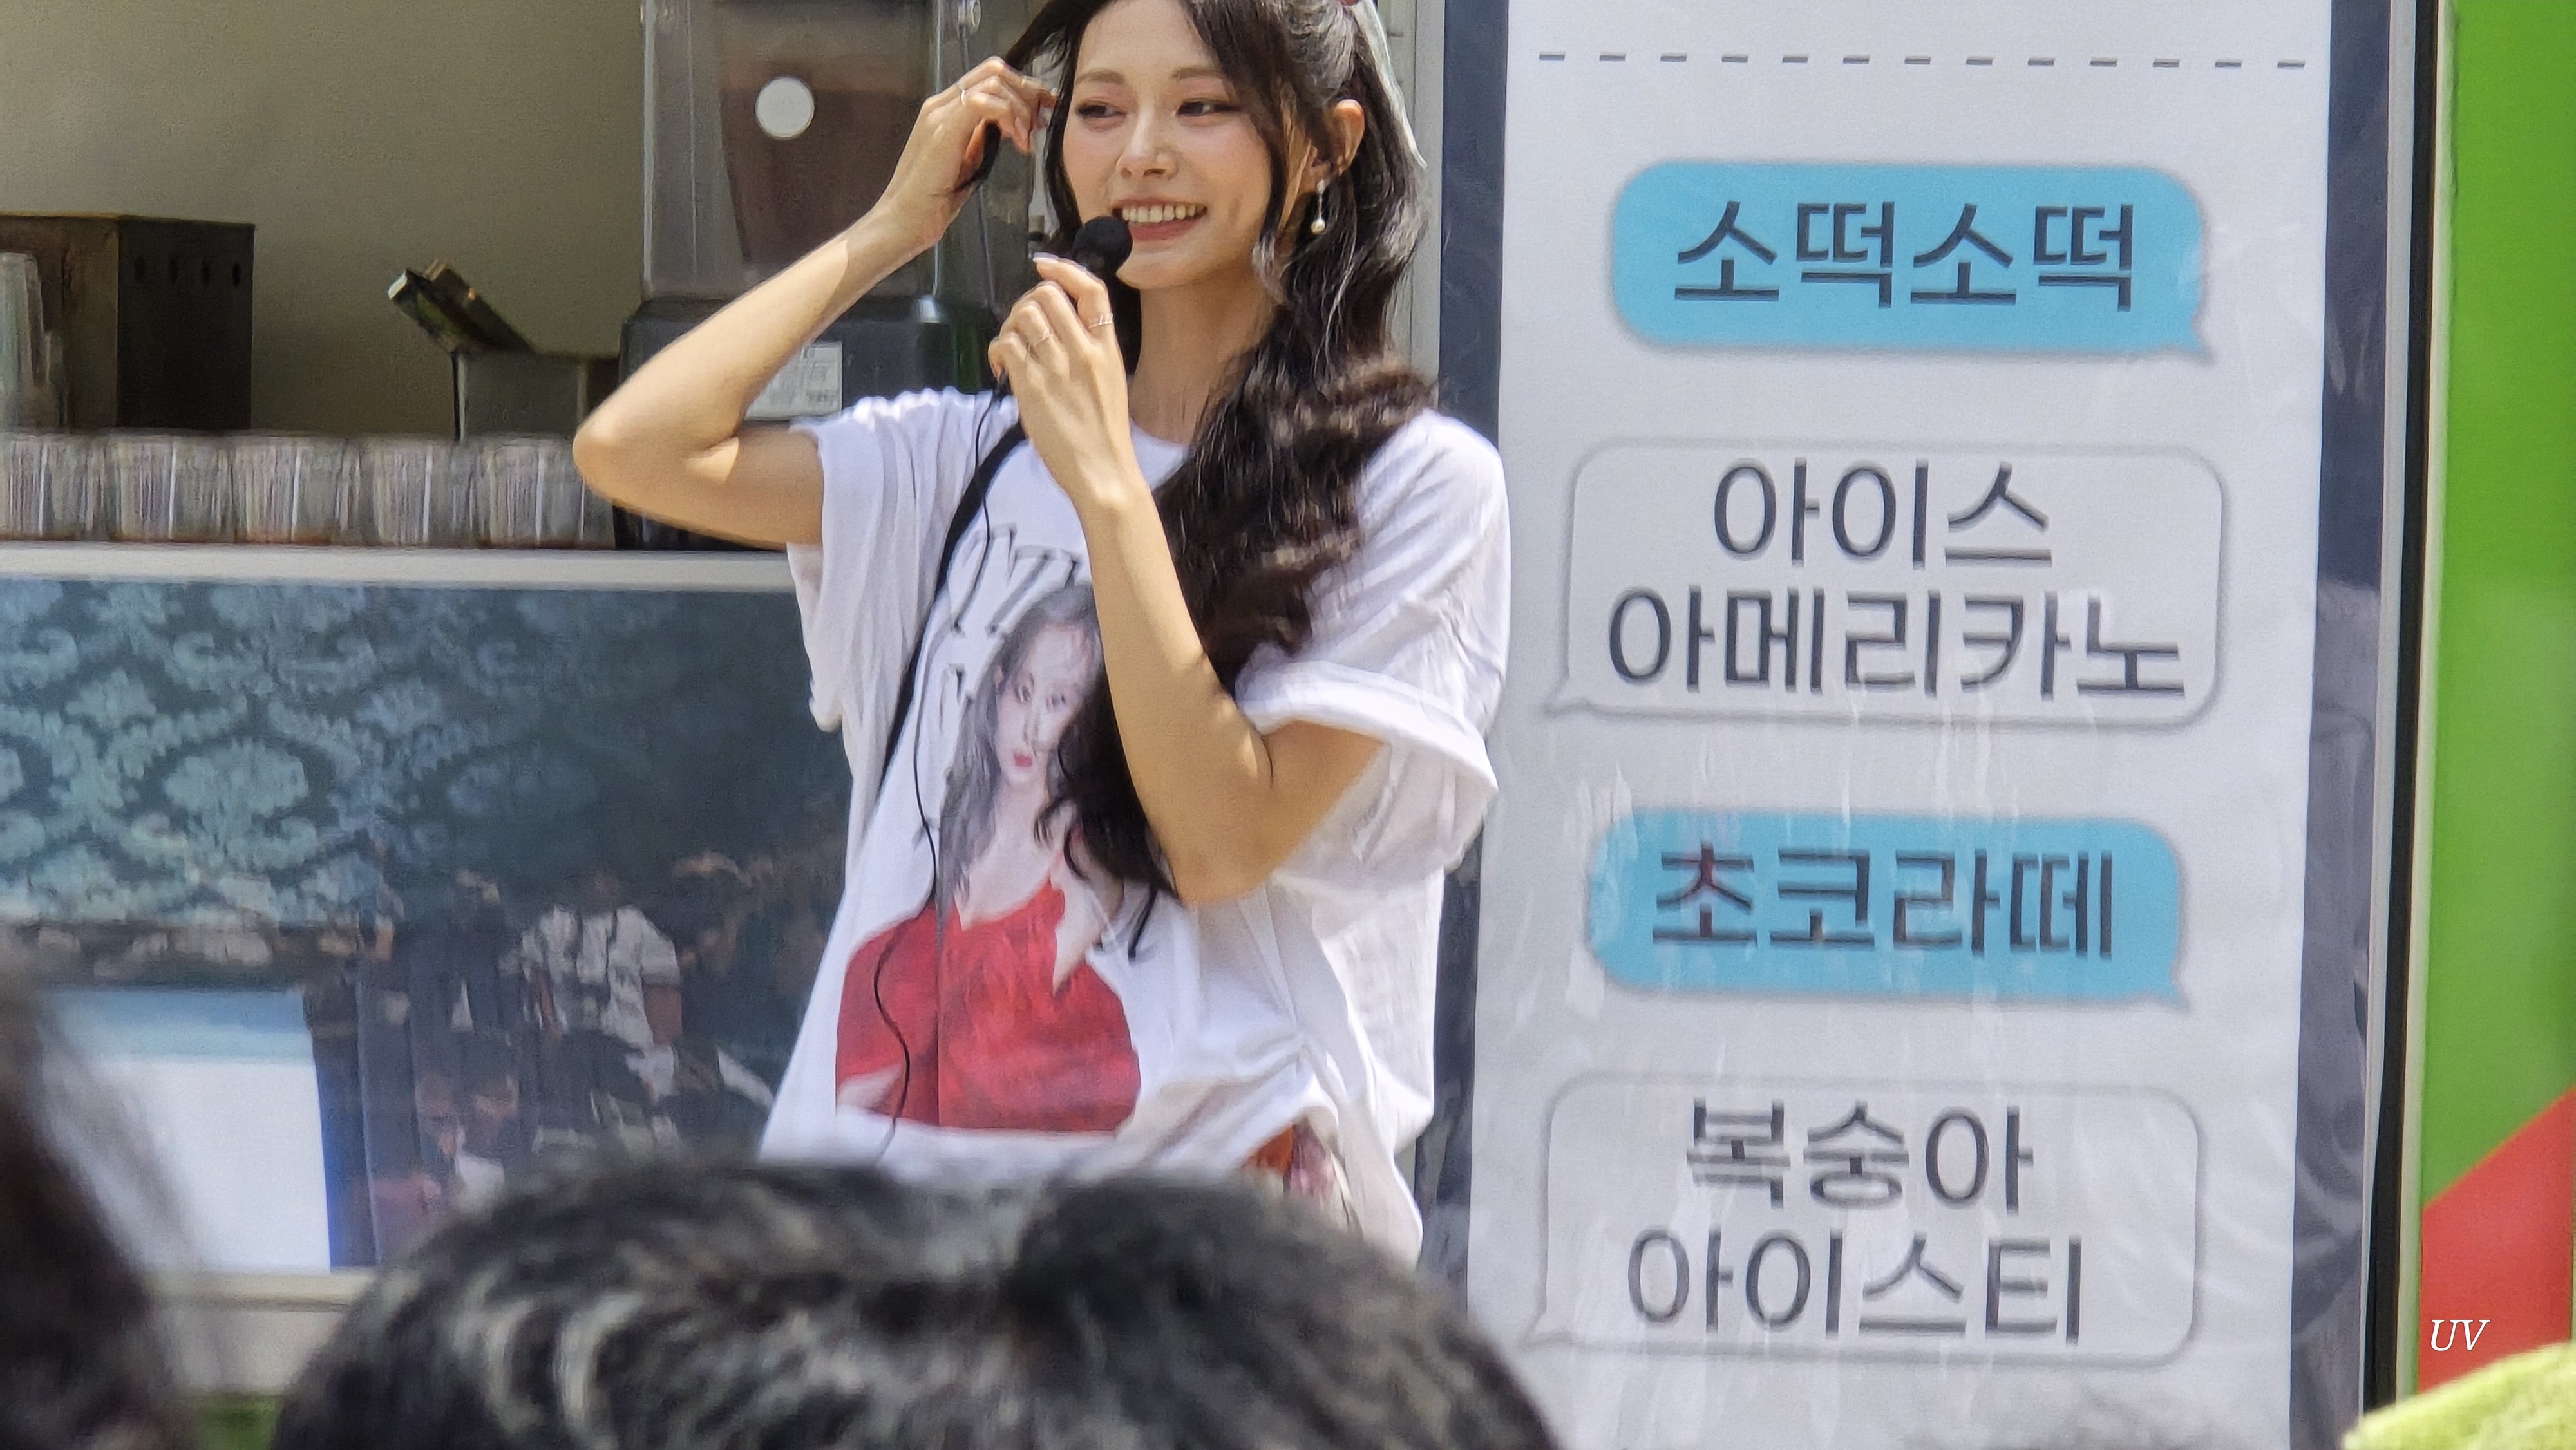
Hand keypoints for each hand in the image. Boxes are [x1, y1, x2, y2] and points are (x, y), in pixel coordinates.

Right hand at [869, 58, 1053, 255]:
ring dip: (1020, 107)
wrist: (904, 219)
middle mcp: (942, 103)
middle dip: (1028, 92)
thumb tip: (1010, 126)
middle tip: (1042, 123)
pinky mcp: (943, 129)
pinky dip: (1008, 115)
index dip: (1024, 88)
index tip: (1046, 109)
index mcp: (947, 109)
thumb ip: (983, 137)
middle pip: (995, 70)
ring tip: (1027, 139)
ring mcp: (940, 113)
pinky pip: (983, 102)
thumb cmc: (934, 198)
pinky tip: (1017, 141)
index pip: (991, 77)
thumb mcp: (968, 161)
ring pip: (993, 81)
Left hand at [989, 255, 1145, 512]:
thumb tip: (1057, 330)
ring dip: (1009, 325)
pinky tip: (1001, 367)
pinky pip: (1007, 345)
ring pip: (1023, 315)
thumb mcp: (1111, 382)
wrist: (1103, 471)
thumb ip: (1091, 352)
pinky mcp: (1033, 387)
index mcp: (1107, 348)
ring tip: (1010, 350)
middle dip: (1026, 302)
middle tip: (1022, 326)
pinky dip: (998, 349)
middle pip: (1047, 295)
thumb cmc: (1105, 434)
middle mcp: (1084, 351)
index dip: (1064, 269)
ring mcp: (1058, 368)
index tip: (1044, 265)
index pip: (1091, 290)